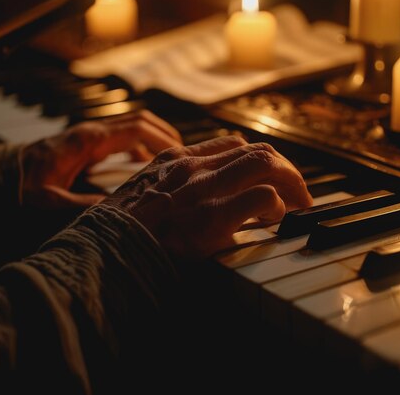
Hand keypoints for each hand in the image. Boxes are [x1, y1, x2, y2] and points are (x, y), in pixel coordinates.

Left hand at [21, 111, 181, 208]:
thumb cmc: (21, 185)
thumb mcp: (49, 201)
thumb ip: (82, 205)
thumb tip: (120, 212)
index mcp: (88, 140)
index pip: (137, 129)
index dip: (163, 140)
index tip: (181, 155)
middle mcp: (93, 131)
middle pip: (140, 120)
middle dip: (166, 134)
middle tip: (186, 154)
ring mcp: (91, 134)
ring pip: (133, 126)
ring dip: (155, 138)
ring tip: (174, 159)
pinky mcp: (89, 142)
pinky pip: (123, 137)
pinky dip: (141, 146)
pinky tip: (148, 166)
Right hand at [104, 136, 312, 259]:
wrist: (100, 255)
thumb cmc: (118, 232)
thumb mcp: (140, 195)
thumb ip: (168, 187)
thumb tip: (193, 197)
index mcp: (176, 160)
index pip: (232, 144)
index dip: (259, 161)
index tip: (270, 178)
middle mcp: (193, 168)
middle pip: (257, 150)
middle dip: (285, 170)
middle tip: (296, 194)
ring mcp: (203, 191)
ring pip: (266, 164)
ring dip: (291, 184)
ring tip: (298, 206)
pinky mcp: (211, 219)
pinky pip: (262, 198)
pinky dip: (277, 208)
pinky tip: (274, 223)